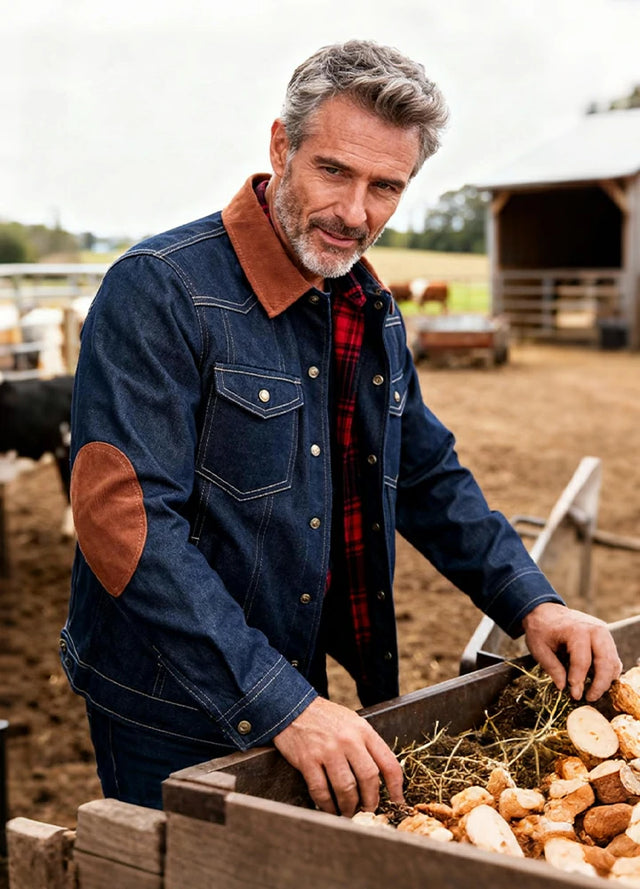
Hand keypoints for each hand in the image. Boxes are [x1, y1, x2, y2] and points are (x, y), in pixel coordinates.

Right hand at [273, 696, 403, 816]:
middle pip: (368, 779)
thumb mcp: (352, 722)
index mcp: (363, 731)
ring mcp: (327, 750)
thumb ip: (366, 745)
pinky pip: (321, 791)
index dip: (396, 788)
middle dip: (370, 801)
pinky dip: (327, 805)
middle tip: (368, 811)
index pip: (388, 763)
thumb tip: (380, 777)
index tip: (398, 803)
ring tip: (348, 813)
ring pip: (346, 788)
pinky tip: (329, 808)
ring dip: (349, 807)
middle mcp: (348, 740)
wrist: (293, 707)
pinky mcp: (308, 760)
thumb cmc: (325, 718)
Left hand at [522, 602, 622, 700]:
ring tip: (592, 692)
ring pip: (613, 661)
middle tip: (589, 698)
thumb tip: (563, 687)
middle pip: (605, 661)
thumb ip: (551, 667)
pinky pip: (613, 659)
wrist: (546, 612)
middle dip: (599, 684)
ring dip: (605, 680)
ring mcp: (603, 633)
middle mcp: (594, 629)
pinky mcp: (606, 638)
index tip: (574, 694)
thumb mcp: (538, 648)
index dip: (579, 680)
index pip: (582, 660)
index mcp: (576, 630)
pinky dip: (608, 672)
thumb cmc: (541, 629)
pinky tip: (597, 682)